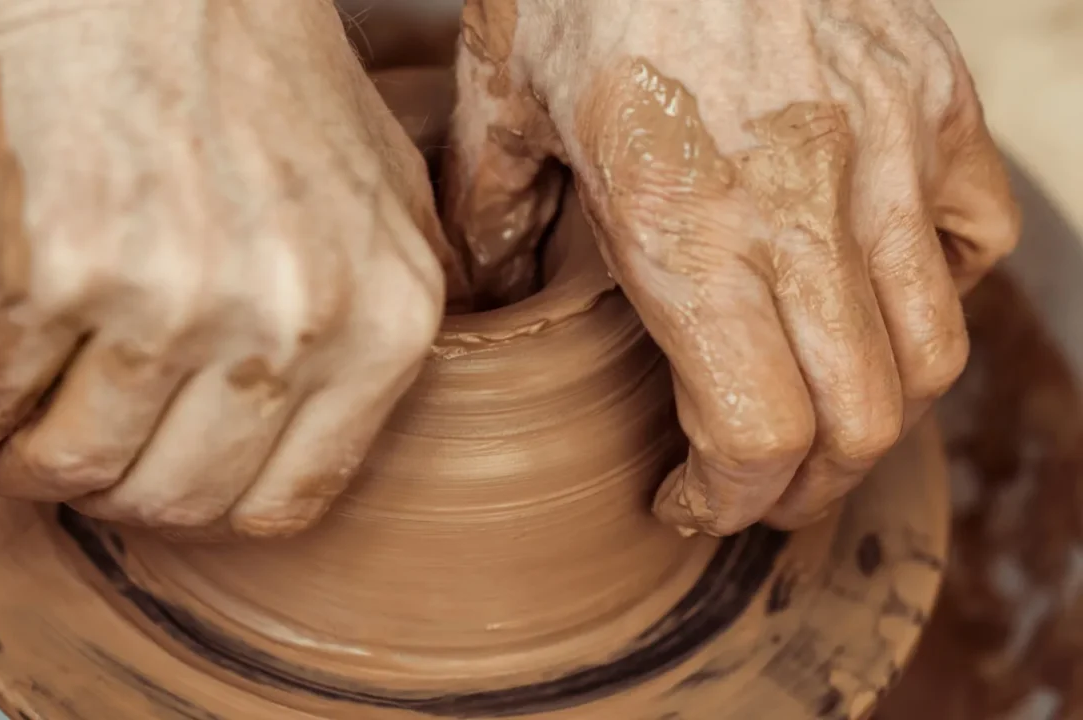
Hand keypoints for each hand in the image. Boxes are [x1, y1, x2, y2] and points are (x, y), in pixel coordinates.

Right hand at [0, 0, 457, 538]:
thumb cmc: (265, 75)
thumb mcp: (383, 197)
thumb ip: (382, 317)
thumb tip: (326, 430)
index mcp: (388, 321)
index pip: (284, 501)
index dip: (206, 508)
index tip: (163, 482)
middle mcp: (293, 321)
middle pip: (174, 499)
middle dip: (115, 492)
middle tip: (83, 447)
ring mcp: (176, 297)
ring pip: (75, 468)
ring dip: (30, 468)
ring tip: (19, 434)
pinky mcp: (56, 266)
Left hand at [447, 0, 1018, 533]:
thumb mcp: (500, 96)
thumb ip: (490, 215)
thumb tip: (485, 300)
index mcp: (685, 222)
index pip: (754, 429)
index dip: (727, 499)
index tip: (688, 502)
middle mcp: (802, 202)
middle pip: (858, 419)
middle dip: (803, 486)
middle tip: (755, 488)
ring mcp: (887, 148)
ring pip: (932, 350)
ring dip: (876, 412)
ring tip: (819, 416)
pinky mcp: (935, 99)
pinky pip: (975, 241)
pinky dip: (937, 293)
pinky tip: (872, 289)